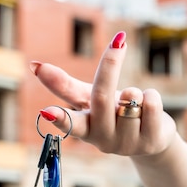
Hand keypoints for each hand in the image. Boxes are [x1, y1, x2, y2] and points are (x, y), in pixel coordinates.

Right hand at [31, 31, 176, 156]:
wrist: (151, 138)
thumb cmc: (114, 113)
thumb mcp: (90, 99)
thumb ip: (65, 85)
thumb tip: (34, 66)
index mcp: (85, 129)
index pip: (71, 123)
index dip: (59, 117)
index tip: (46, 111)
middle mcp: (103, 139)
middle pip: (103, 97)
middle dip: (110, 66)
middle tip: (118, 42)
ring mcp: (127, 144)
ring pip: (132, 98)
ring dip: (136, 92)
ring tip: (135, 103)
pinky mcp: (151, 143)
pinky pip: (151, 104)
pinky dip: (152, 96)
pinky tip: (148, 107)